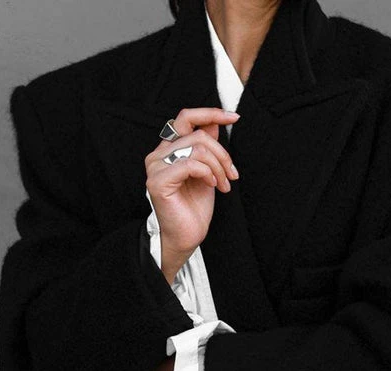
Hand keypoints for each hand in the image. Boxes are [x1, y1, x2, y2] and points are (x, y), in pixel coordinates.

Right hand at [145, 107, 240, 280]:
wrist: (185, 238)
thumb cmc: (193, 210)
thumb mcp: (207, 172)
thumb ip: (207, 147)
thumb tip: (214, 123)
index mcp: (169, 149)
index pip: (187, 118)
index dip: (211, 113)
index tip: (234, 117)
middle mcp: (159, 154)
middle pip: (197, 133)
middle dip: (222, 153)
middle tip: (232, 173)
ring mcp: (156, 166)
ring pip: (197, 147)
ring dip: (218, 166)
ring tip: (224, 184)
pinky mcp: (158, 180)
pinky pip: (190, 163)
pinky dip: (207, 173)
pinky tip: (212, 185)